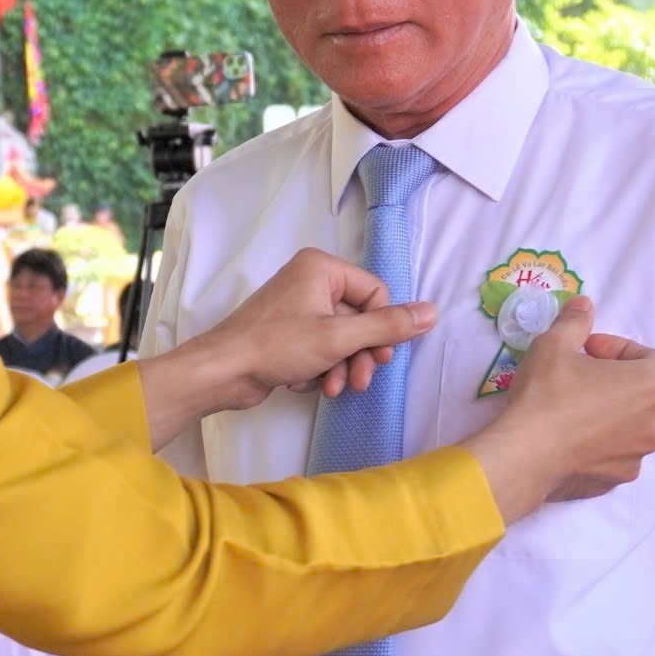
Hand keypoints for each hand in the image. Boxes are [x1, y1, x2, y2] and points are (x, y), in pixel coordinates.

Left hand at [132, 248, 436, 450]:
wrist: (222, 372)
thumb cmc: (277, 346)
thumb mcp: (340, 337)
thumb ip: (387, 326)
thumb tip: (432, 312)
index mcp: (321, 267)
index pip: (375, 293)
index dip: (382, 328)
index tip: (382, 358)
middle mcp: (309, 281)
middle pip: (358, 319)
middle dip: (360, 354)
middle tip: (361, 381)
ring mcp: (296, 307)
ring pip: (340, 339)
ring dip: (341, 367)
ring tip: (332, 388)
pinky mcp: (286, 334)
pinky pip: (319, 349)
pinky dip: (319, 368)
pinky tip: (305, 384)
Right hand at [460, 297, 654, 521]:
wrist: (524, 456)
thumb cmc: (546, 394)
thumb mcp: (554, 344)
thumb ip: (575, 321)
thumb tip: (583, 304)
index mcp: (651, 386)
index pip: (651, 358)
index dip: (618, 349)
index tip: (587, 351)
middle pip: (642, 394)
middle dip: (614, 381)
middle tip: (578, 375)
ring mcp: (638, 457)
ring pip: (629, 427)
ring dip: (608, 414)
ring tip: (571, 409)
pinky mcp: (616, 481)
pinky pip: (613, 454)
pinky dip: (598, 443)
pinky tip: (567, 437)